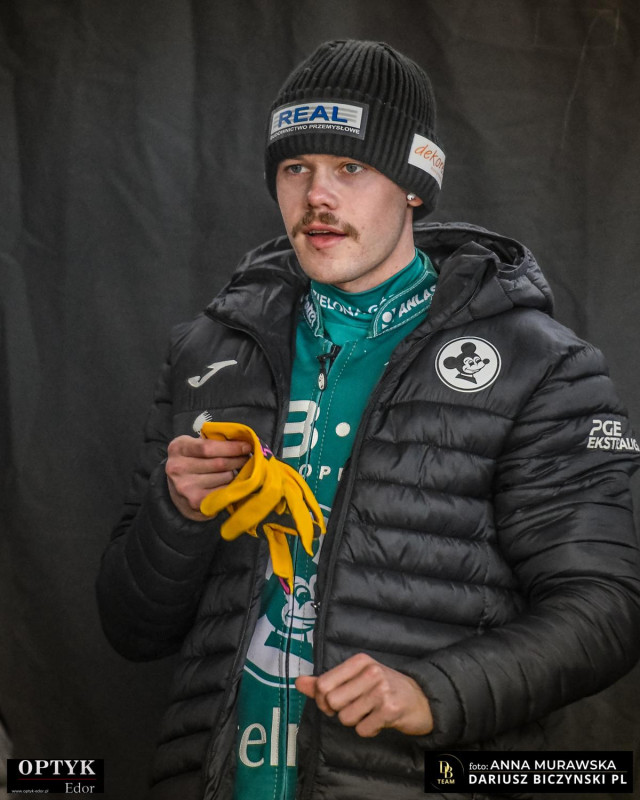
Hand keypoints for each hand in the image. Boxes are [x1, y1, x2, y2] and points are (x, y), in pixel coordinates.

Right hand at [166, 435, 250, 520]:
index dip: (231, 447)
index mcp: (178, 448)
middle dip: (238, 460)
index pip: (208, 447)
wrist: (174, 490)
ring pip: (224, 477)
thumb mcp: (193, 445)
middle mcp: (178, 468)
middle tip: (248, 458)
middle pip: (219, 463)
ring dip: (235, 474)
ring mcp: (186, 487)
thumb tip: (242, 443)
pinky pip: (224, 491)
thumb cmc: (190, 462)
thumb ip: (212, 442)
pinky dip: (232, 486)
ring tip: (236, 471)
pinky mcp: (195, 502)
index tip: (247, 446)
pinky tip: (232, 483)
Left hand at [296, 653, 432, 737]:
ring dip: (355, 721)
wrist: (421, 699)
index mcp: (359, 661)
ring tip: (370, 712)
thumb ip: (325, 681)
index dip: (322, 700)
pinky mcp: (390, 709)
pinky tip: (379, 720)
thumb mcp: (355, 678)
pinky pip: (363, 730)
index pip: (323, 684)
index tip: (333, 702)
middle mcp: (371, 671)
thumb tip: (298, 682)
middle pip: (332, 702)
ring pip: (346, 718)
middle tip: (355, 708)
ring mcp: (381, 690)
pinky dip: (369, 730)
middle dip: (339, 712)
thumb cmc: (383, 688)